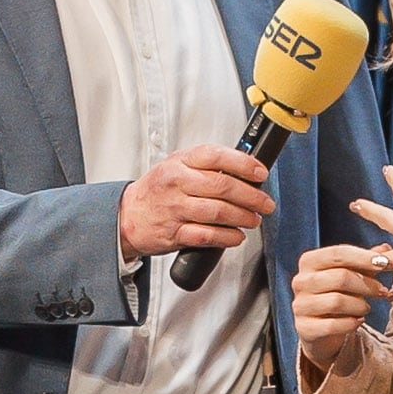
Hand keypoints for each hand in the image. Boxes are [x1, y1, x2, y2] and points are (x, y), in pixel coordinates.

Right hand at [118, 144, 276, 261]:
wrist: (127, 215)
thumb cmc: (158, 190)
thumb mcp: (177, 166)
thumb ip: (206, 165)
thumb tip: (245, 169)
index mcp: (180, 162)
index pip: (216, 156)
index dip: (243, 164)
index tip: (260, 173)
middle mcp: (177, 183)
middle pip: (222, 186)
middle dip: (251, 196)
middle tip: (265, 203)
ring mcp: (175, 209)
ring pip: (218, 212)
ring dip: (243, 217)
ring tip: (253, 219)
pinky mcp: (174, 233)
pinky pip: (207, 235)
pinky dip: (227, 237)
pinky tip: (237, 236)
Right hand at [290, 242, 391, 369]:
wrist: (318, 329)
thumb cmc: (336, 294)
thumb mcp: (350, 275)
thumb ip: (365, 262)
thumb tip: (386, 248)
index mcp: (309, 262)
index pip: (338, 253)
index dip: (364, 257)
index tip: (385, 263)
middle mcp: (300, 281)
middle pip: (340, 277)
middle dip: (366, 285)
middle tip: (382, 291)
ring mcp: (300, 305)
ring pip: (337, 301)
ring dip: (360, 305)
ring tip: (366, 307)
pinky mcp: (304, 328)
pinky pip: (332, 325)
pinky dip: (351, 323)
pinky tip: (358, 321)